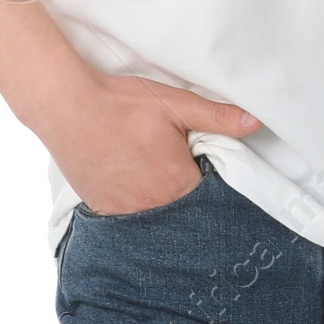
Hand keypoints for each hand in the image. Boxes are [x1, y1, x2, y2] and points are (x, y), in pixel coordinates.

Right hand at [41, 68, 259, 215]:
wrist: (67, 106)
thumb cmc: (122, 104)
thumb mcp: (176, 104)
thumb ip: (219, 117)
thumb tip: (256, 122)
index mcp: (179, 183)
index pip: (210, 195)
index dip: (207, 179)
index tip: (196, 162)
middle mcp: (155, 207)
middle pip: (183, 209)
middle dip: (183, 191)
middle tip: (167, 162)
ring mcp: (126, 213)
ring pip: (156, 215)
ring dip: (159, 200)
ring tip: (147, 171)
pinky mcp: (103, 210)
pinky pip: (128, 219)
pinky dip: (134, 205)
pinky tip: (129, 182)